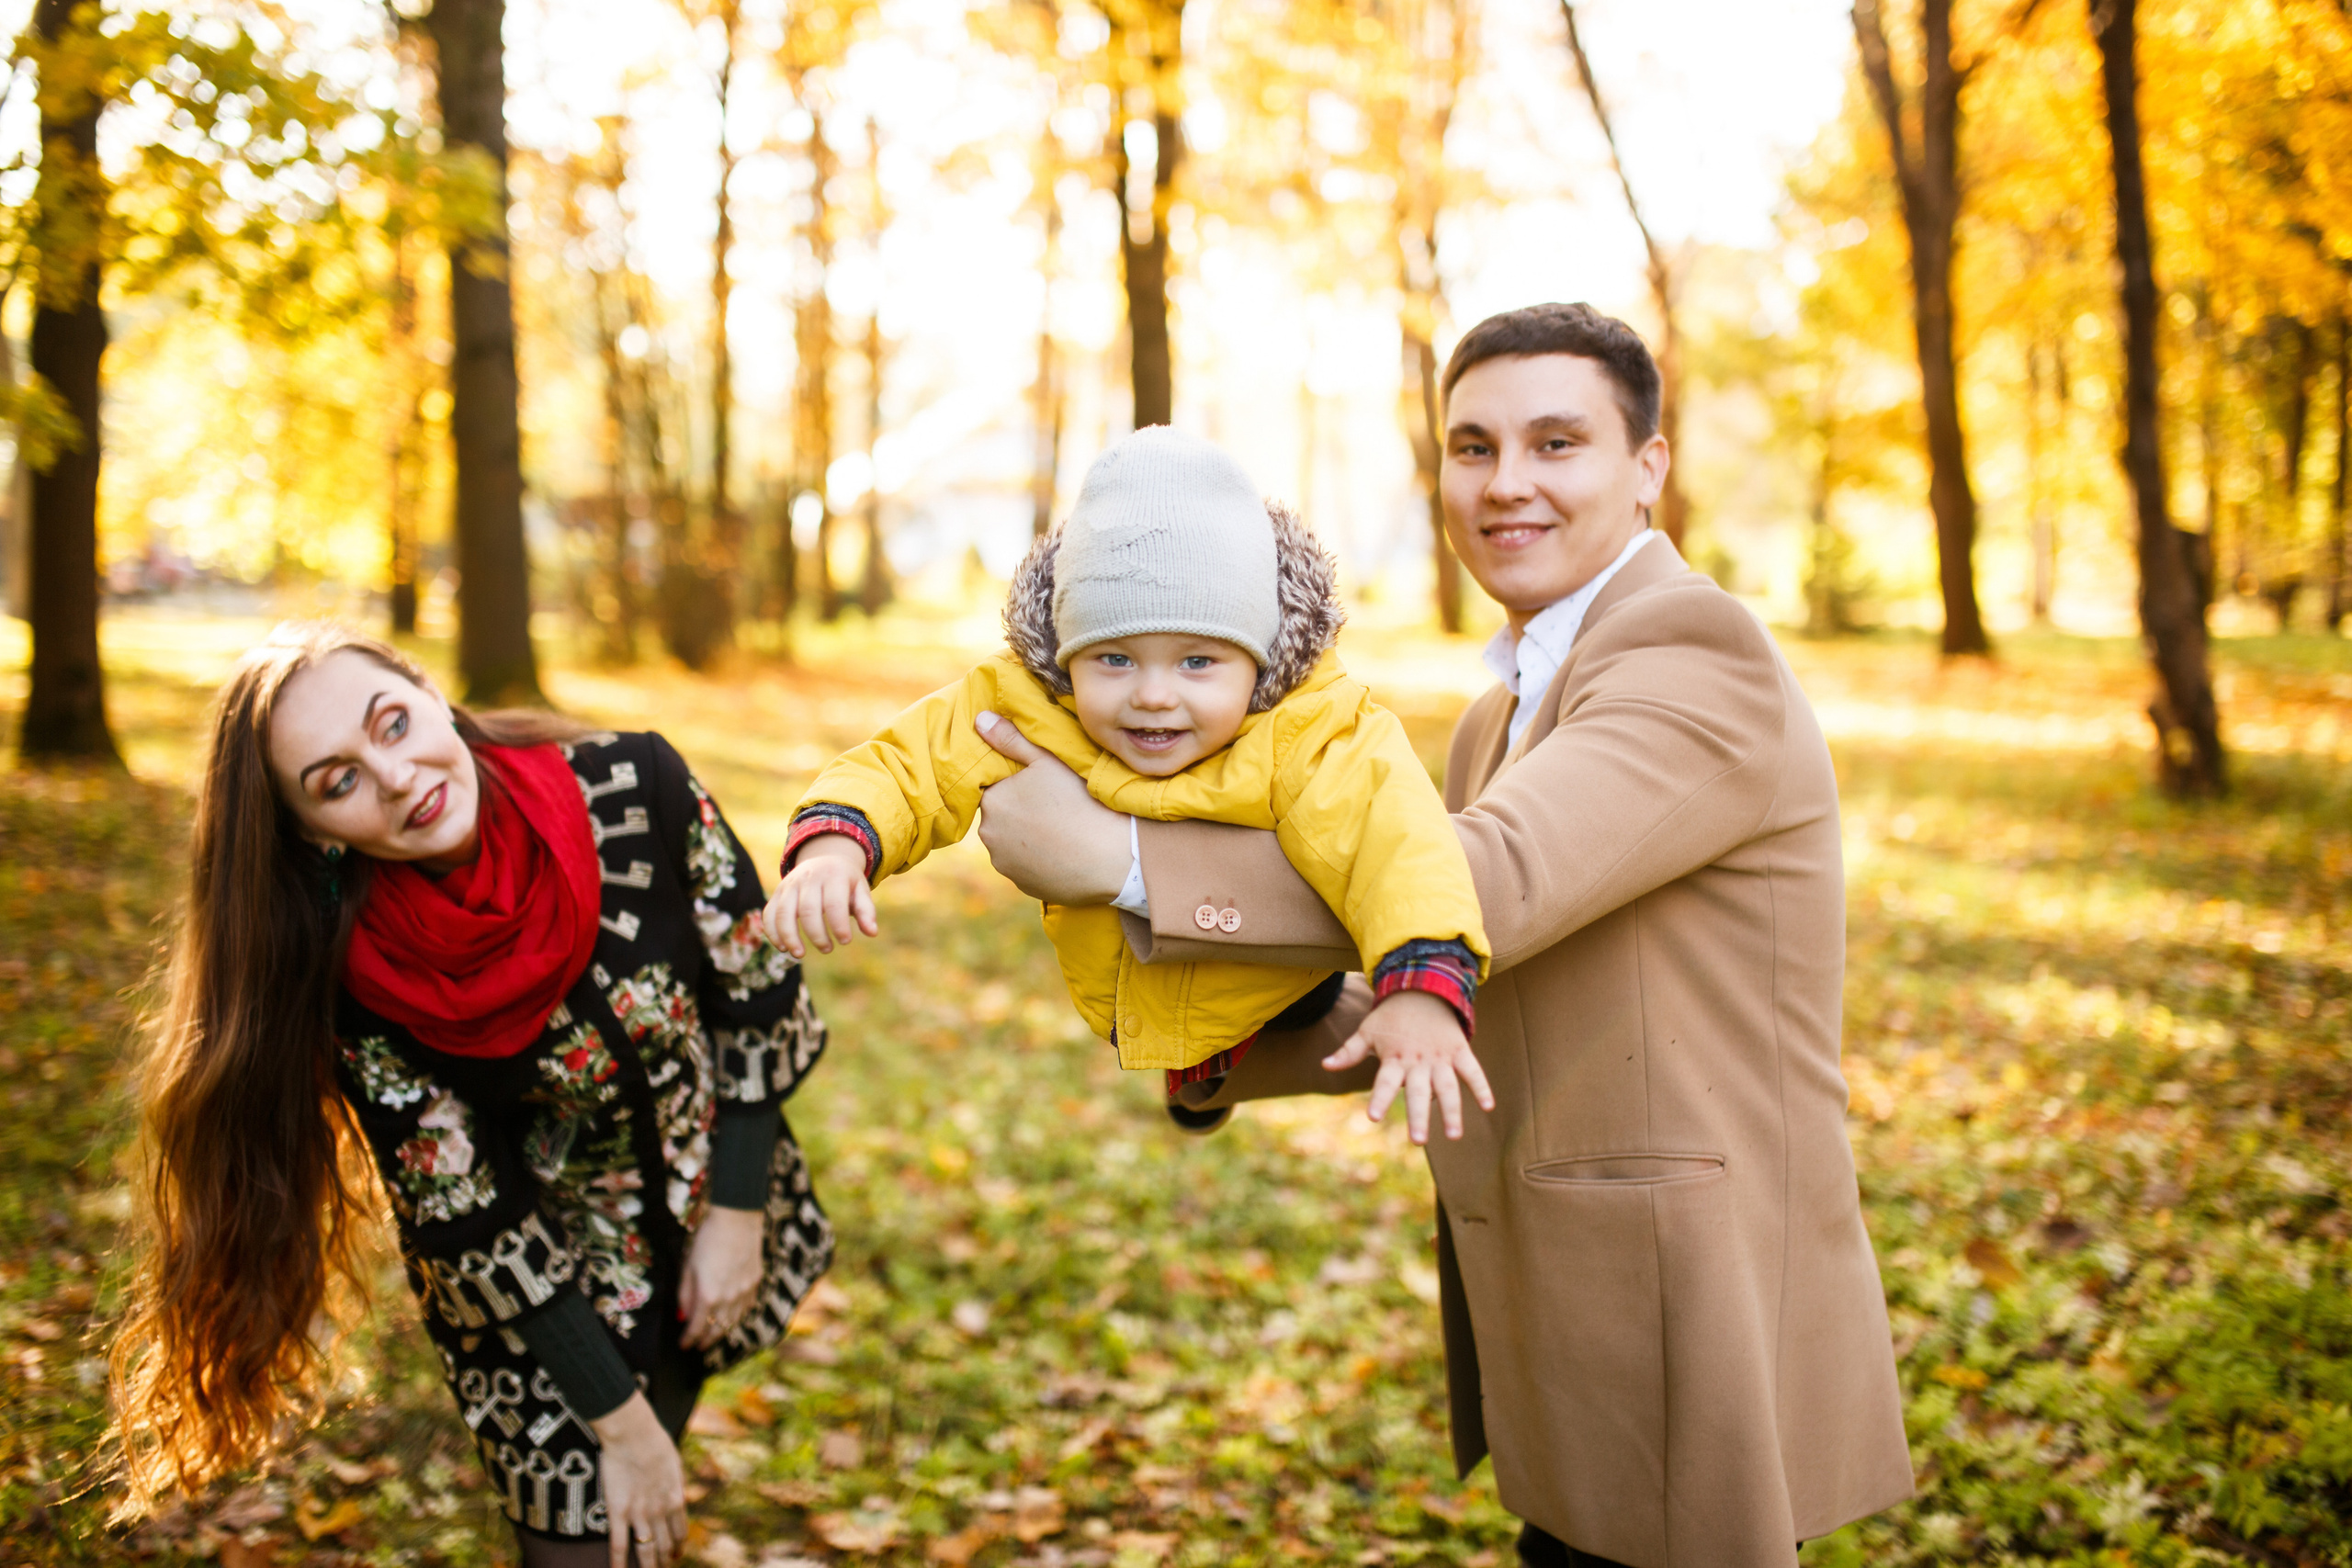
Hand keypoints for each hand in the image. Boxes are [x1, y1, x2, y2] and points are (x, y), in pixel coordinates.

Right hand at [591, 1393, 686, 1567]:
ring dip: (648, 1566)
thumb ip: (676, 1483)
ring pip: (645, 1550)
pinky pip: (618, 1544)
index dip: (678, 1545)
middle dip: (664, 1559)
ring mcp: (639, 1515)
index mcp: (676, 1499)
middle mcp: (660, 1512)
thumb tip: (679, 1494)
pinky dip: (618, 1562)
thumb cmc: (655, 1441)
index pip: (680, 1531)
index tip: (676, 1554)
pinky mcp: (618, 1513)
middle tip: (662, 1566)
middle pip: (664, 1544)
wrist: (634, 1435)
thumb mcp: (675, 1463)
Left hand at [679, 1205, 764, 1349]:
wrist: (738, 1219)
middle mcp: (729, 1299)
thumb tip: (683, 1314)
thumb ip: (685, 1294)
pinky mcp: (756, 1282)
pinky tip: (732, 1316)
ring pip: (734, 1321)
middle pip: (717, 1330)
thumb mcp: (688, 1266)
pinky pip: (746, 1307)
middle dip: (706, 1341)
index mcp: (708, 1296)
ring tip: (714, 1336)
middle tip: (698, 1346)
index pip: (697, 1328)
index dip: (689, 1339)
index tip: (683, 1345)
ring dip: (722, 1331)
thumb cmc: (707, 1239)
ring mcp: (745, 1291)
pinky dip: (737, 1316)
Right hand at [762, 833, 876, 955]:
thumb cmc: (845, 882)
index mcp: (833, 875)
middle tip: (827, 949)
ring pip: (783, 912)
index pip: (834, 903)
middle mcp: (809, 878)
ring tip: (800, 954)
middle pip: (807, 910)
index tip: (845, 941)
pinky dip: (772, 932)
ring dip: (789, 937)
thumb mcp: (860, 890)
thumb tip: (872, 932)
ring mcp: (790, 884)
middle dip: (816, 934)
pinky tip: (783, 948)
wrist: (824, 858)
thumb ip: (866, 911)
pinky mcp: (778, 892)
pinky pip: (769, 913)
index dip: (839, 925)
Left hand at [973, 711, 1130, 904]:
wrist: (1112, 856)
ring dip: (1028, 838)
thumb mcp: (1047, 760)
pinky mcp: (1024, 886)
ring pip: (1012, 844)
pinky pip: (1027, 867)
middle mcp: (990, 836)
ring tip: (1062, 830)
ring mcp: (1006, 865)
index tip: (1044, 788)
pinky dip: (1040, 861)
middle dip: (1021, 812)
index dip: (1020, 787)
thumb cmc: (1081, 801)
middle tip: (1056, 807)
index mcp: (993, 801)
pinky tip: (1065, 852)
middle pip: (1002, 817)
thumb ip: (1011, 740)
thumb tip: (979, 719)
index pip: (996, 789)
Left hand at [1321, 990, 1494, 1143]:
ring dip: (1451, 1111)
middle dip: (1418, 1117)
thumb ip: (1349, 1052)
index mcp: (1394, 1058)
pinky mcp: (1459, 1050)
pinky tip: (1489, 1107)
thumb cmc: (1391, 1015)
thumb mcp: (1367, 1031)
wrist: (1422, 986)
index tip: (1373, 1117)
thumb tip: (1324, 1066)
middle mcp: (1418, 1061)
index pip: (1384, 1082)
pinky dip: (1481, 1086)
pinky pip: (1472, 1070)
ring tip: (1454, 1136)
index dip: (1380, 1098)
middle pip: (1418, 1092)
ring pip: (1448, 1087)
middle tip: (1418, 1141)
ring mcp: (1441, 1057)